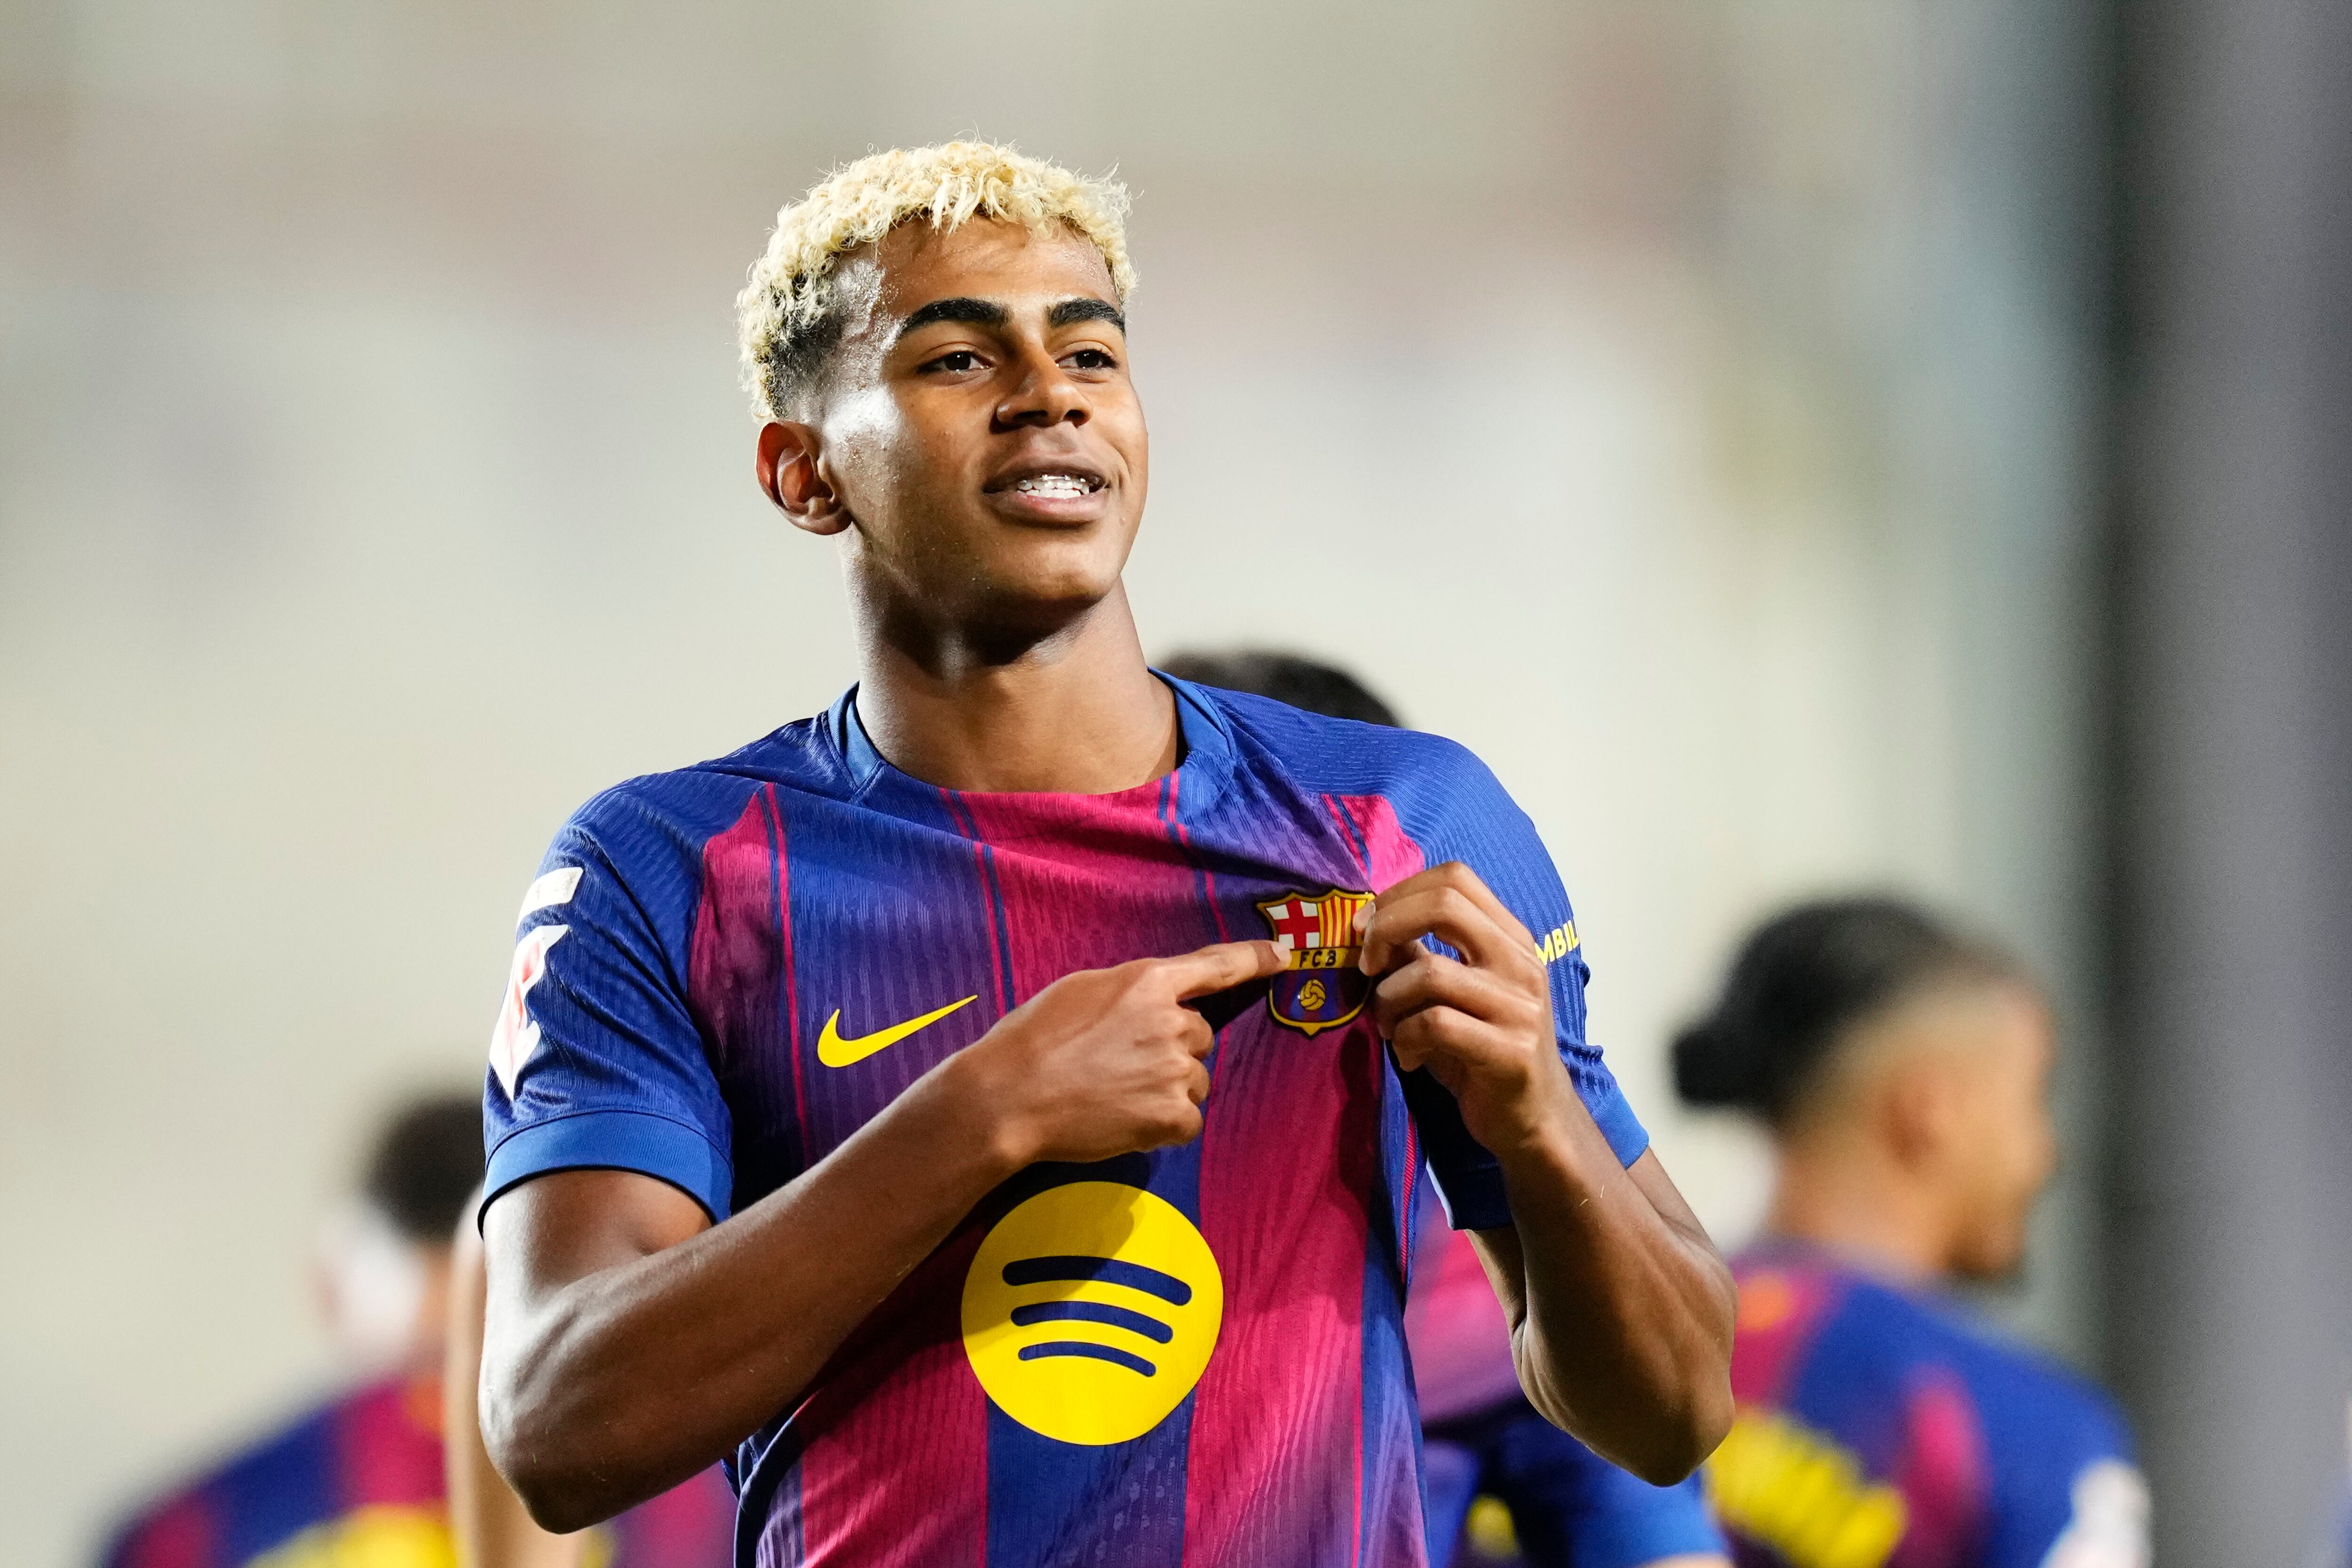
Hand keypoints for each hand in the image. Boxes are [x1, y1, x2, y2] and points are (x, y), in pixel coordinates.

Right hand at [953, 939, 1283, 1165]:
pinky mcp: (1171, 1117)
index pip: (1217, 966)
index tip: (1284, 955)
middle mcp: (1173, 1022)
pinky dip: (1165, 1124)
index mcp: (1150, 981)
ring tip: (1116, 1093)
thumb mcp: (1083, 990)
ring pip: (1196, 1079)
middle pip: (1200, 1036)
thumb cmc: (1032, 1038)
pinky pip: (1188, 1119)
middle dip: (1172, 1048)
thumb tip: (1155, 1000)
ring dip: (1169, 1087)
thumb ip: (1131, 991)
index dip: (1255, 958)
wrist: (1009, 1098)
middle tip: (1121, 1063)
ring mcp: (1175, 1071)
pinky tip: (1127, 1120)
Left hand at [1360, 863, 1568, 1153]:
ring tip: (1389, 1027)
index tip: (1368, 929)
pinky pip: (1435, 1024)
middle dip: (1386, 928)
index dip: (1399, 894)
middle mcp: (1521, 963)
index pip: (1455, 877)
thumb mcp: (1452, 995)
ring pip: (1429, 972)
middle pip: (1444, 905)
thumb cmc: (1483, 1052)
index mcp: (1510, 939)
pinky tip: (1410, 1056)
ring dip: (1388, 1001)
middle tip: (1366, 966)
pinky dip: (1406, 1039)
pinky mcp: (1510, 1051)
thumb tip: (1369, 926)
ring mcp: (1520, 1006)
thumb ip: (1419, 956)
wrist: (1534, 1119)